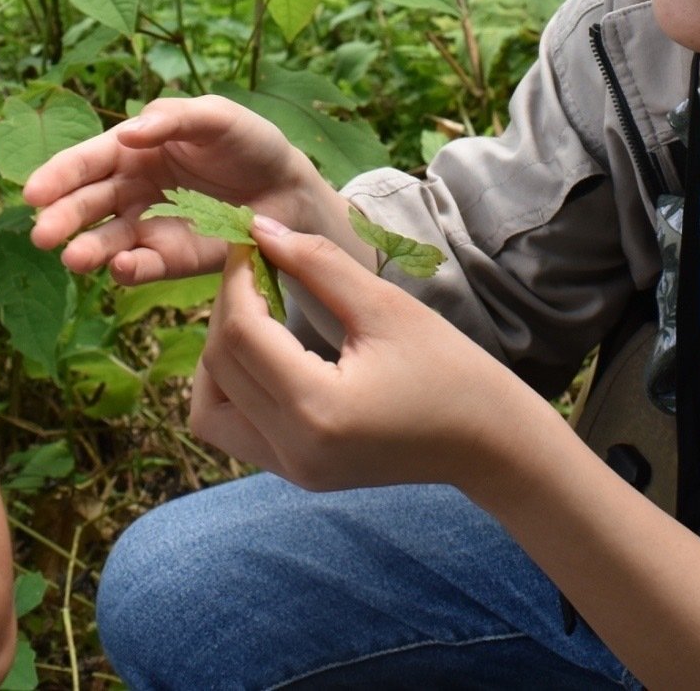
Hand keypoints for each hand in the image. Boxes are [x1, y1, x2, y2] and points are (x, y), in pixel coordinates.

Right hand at [24, 96, 340, 285]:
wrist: (288, 188)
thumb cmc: (248, 142)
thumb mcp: (216, 116)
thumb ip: (174, 118)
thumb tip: (128, 131)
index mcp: (132, 149)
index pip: (86, 161)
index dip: (57, 175)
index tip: (33, 192)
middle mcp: (131, 190)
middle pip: (86, 204)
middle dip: (61, 218)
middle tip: (42, 234)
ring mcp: (148, 227)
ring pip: (106, 241)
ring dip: (87, 250)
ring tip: (74, 257)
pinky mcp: (171, 259)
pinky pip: (142, 266)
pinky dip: (128, 269)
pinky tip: (121, 267)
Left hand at [189, 217, 539, 492]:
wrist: (488, 442)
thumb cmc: (451, 369)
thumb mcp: (386, 306)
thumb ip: (318, 264)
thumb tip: (260, 228)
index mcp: (317, 409)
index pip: (242, 334)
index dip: (237, 279)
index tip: (249, 241)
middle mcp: (293, 450)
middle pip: (220, 367)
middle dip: (227, 307)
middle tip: (255, 267)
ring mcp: (291, 469)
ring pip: (211, 407)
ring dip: (220, 355)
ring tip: (257, 313)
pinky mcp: (296, 473)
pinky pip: (235, 429)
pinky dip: (235, 387)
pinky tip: (268, 351)